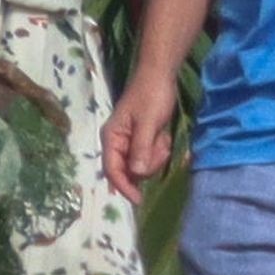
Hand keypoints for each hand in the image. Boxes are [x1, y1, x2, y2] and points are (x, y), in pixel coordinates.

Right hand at [102, 70, 176, 203]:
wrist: (160, 75)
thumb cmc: (151, 96)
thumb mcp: (148, 123)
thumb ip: (141, 148)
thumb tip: (136, 174)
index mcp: (112, 138)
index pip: (112, 170)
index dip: (124, 187)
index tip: (139, 199)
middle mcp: (117, 143)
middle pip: (129, 171)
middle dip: (147, 164)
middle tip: (159, 146)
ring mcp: (130, 142)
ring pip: (141, 166)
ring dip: (155, 156)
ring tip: (162, 137)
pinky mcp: (142, 140)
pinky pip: (150, 156)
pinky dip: (159, 150)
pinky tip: (163, 135)